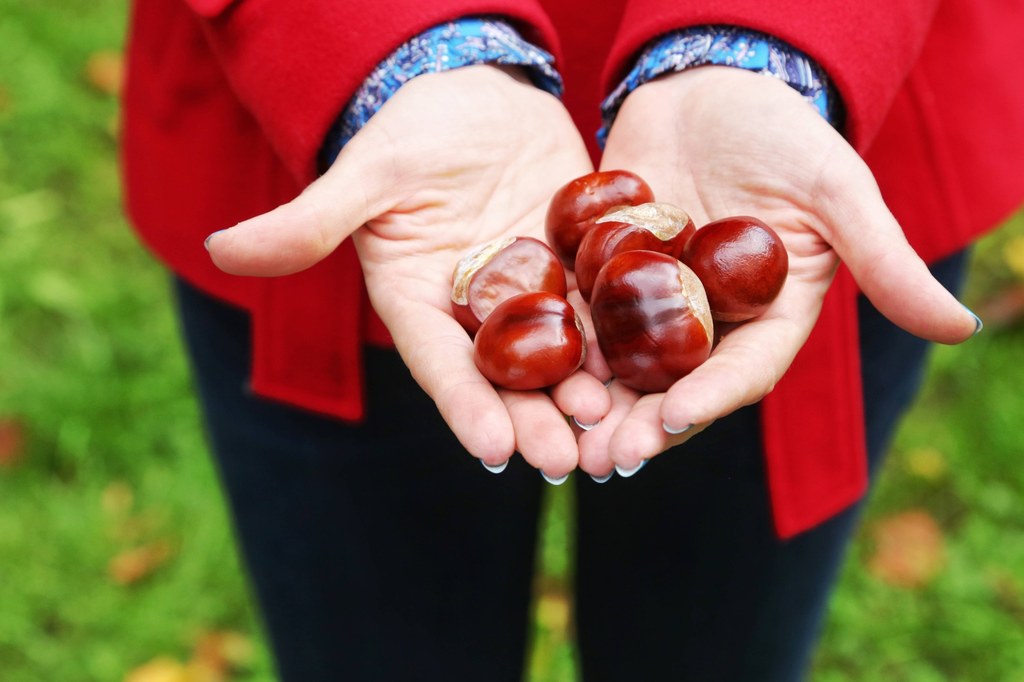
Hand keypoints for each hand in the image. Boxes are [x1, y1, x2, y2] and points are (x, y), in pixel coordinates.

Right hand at [205, 65, 608, 476]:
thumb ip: (310, 221)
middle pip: (505, 375)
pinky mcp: (571, 264)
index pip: (440, 363)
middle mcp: (474, 309)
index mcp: (419, 301)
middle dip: (534, 418)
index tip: (494, 449)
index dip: (466, 406)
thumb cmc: (409, 129)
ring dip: (585, 394)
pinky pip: (599, 306)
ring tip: (611, 429)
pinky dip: (621, 339)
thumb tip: (222, 248)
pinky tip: (648, 367)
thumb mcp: (366, 174)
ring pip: (558, 353)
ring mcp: (528, 290)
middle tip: (566, 461)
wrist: (472, 90)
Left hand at [577, 66, 977, 476]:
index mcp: (767, 315)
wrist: (710, 85)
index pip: (741, 370)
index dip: (709, 397)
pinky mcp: (608, 275)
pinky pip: (582, 316)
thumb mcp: (837, 190)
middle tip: (600, 460)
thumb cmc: (783, 133)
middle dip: (639, 424)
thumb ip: (885, 258)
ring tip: (561, 435)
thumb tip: (962, 325)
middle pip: (673, 385)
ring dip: (592, 402)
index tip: (672, 420)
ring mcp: (653, 303)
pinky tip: (528, 368)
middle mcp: (708, 322)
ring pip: (621, 364)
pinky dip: (560, 344)